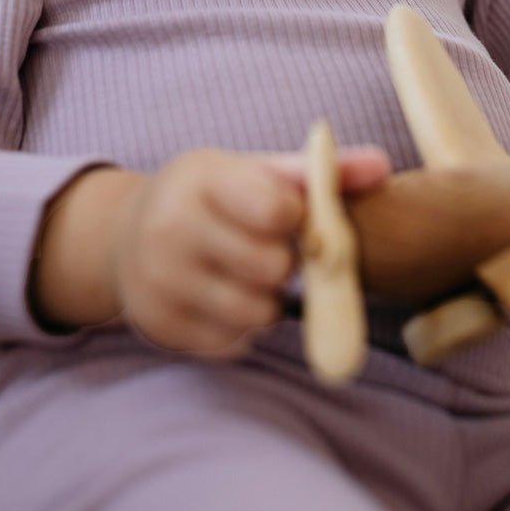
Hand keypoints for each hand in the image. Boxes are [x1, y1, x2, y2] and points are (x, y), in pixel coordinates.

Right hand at [107, 143, 390, 360]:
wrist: (126, 233)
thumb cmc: (210, 197)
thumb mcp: (255, 171)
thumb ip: (319, 172)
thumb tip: (384, 167)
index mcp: (201, 177)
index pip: (280, 211)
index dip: (296, 219)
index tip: (285, 215)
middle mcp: (170, 227)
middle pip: (273, 268)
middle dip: (283, 264)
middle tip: (268, 251)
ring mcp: (159, 280)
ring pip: (256, 313)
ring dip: (268, 302)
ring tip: (250, 278)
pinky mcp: (158, 324)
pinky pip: (232, 343)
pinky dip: (241, 329)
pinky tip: (226, 299)